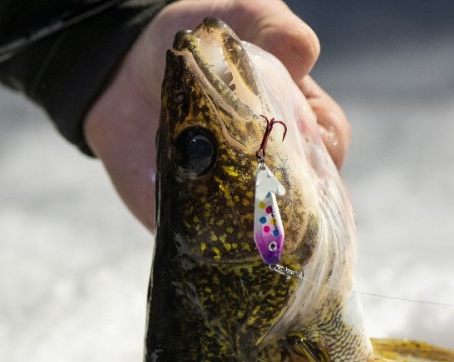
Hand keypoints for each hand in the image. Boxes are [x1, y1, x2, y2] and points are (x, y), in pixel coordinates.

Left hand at [83, 0, 350, 228]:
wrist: (122, 76)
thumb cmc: (196, 45)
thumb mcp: (240, 16)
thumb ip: (271, 27)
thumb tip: (302, 56)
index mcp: (297, 121)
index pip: (330, 144)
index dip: (322, 143)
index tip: (300, 131)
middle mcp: (274, 167)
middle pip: (310, 196)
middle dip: (292, 190)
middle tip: (259, 171)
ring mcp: (237, 200)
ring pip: (267, 230)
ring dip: (255, 221)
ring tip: (229, 196)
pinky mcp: (197, 225)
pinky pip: (214, 247)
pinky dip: (212, 241)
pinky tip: (202, 220)